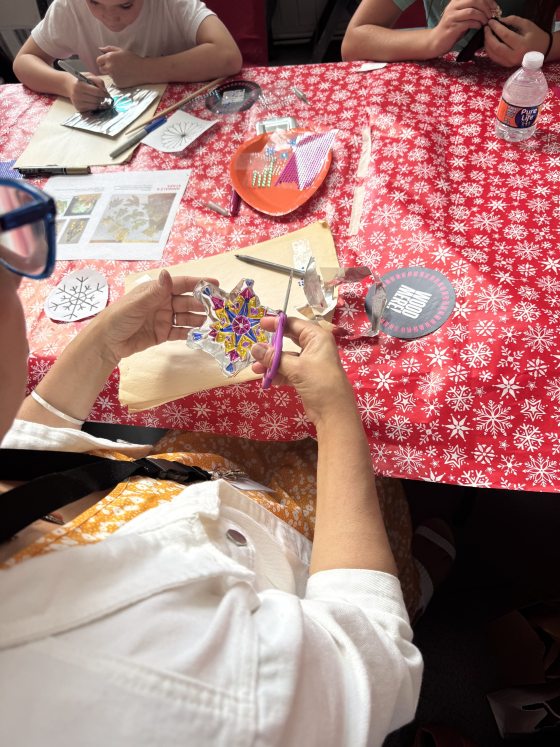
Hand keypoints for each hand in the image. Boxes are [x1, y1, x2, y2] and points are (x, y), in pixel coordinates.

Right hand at [68, 75, 110, 111]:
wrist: (70, 86)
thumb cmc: (82, 81)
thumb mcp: (90, 76)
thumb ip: (99, 81)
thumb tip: (105, 91)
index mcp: (80, 85)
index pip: (97, 92)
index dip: (104, 93)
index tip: (107, 93)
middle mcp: (77, 94)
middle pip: (97, 99)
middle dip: (102, 98)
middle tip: (101, 96)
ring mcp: (77, 102)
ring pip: (95, 105)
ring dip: (98, 102)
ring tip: (96, 97)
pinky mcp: (78, 108)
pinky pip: (92, 109)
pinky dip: (94, 106)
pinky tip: (92, 101)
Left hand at [89, 270, 216, 364]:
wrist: (106, 342)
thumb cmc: (118, 317)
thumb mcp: (137, 304)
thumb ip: (156, 291)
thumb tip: (167, 273)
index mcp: (156, 291)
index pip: (181, 284)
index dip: (198, 283)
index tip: (215, 284)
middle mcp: (162, 303)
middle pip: (187, 301)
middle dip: (202, 304)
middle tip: (218, 309)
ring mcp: (163, 318)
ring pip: (186, 317)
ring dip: (198, 319)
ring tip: (212, 323)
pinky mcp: (163, 334)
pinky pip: (180, 332)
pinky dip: (190, 333)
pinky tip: (201, 335)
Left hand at [97, 46, 143, 86]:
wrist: (143, 70)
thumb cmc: (133, 59)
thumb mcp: (121, 50)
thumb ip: (109, 49)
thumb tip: (100, 49)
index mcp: (109, 57)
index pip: (98, 61)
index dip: (102, 61)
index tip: (108, 62)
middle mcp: (109, 67)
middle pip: (101, 69)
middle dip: (105, 68)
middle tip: (115, 67)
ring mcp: (113, 76)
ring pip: (108, 75)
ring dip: (112, 74)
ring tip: (122, 71)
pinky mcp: (117, 83)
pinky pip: (114, 81)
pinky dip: (118, 79)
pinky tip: (125, 76)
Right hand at [251, 317, 354, 425]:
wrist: (334, 413)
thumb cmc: (320, 383)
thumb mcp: (296, 368)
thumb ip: (274, 358)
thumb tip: (254, 348)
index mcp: (317, 338)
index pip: (294, 324)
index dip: (277, 323)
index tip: (260, 323)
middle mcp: (314, 347)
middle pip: (289, 340)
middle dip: (272, 345)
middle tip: (255, 345)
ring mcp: (309, 363)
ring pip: (286, 358)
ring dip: (271, 363)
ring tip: (256, 369)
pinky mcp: (305, 377)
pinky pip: (287, 371)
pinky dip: (277, 374)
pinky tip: (266, 380)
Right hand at [429, 0, 498, 56]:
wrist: (436, 42)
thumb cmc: (452, 30)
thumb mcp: (462, 17)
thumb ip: (473, 10)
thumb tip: (490, 9)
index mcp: (456, 1)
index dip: (488, 0)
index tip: (495, 8)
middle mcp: (453, 6)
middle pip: (475, 0)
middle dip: (486, 8)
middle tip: (492, 16)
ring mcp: (451, 17)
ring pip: (472, 11)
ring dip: (482, 17)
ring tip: (486, 23)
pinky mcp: (452, 27)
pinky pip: (468, 23)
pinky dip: (477, 24)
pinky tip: (479, 27)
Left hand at [485, 17, 549, 66]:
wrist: (542, 50)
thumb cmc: (535, 36)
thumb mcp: (527, 24)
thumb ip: (513, 20)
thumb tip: (500, 20)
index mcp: (522, 45)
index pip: (505, 35)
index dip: (496, 27)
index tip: (491, 21)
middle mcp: (514, 56)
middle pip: (495, 46)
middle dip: (488, 36)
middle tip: (486, 28)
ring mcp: (509, 63)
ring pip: (492, 54)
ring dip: (486, 43)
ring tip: (487, 34)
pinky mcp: (506, 65)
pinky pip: (494, 58)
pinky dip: (489, 50)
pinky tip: (489, 42)